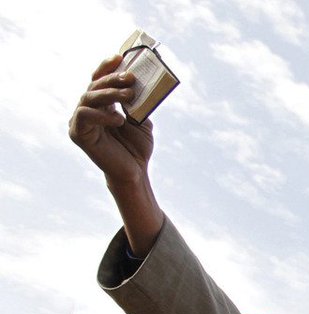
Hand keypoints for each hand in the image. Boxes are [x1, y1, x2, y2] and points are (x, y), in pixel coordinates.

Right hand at [68, 55, 162, 254]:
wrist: (134, 172)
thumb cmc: (137, 148)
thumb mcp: (142, 121)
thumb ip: (138, 103)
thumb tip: (139, 83)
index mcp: (102, 104)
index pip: (100, 79)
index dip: (107, 66)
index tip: (119, 56)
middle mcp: (88, 109)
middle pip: (95, 85)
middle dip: (113, 79)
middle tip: (130, 78)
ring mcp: (81, 120)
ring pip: (89, 97)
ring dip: (110, 93)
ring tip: (129, 95)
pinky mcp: (78, 133)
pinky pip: (85, 115)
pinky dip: (102, 114)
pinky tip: (118, 119)